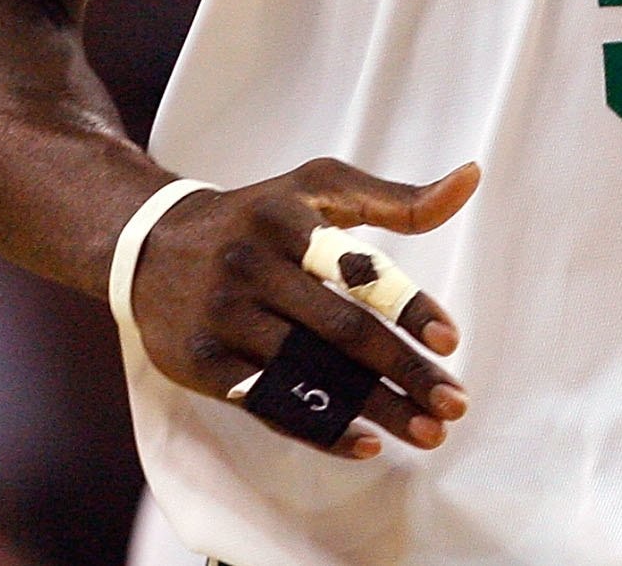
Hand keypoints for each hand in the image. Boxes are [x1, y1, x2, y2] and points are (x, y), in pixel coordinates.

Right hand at [132, 157, 478, 458]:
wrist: (149, 245)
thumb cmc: (258, 215)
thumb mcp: (317, 187)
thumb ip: (395, 197)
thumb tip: (471, 179)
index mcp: (287, 220)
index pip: (359, 270)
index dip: (408, 308)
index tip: (451, 342)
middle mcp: (251, 266)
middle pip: (342, 331)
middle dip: (404, 372)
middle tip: (454, 404)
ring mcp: (223, 318)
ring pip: (310, 374)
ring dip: (374, 409)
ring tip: (426, 433)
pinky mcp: (202, 364)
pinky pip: (269, 404)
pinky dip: (319, 429)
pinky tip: (365, 443)